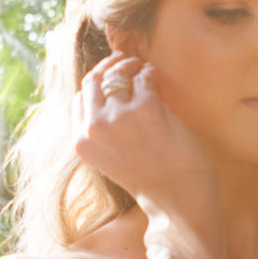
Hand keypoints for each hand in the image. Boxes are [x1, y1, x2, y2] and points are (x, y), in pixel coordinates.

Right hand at [71, 50, 216, 212]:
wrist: (177, 198)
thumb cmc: (149, 179)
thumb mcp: (110, 157)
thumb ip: (102, 130)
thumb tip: (107, 92)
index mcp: (82, 141)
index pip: (80, 99)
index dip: (95, 84)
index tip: (108, 77)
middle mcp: (95, 127)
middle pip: (93, 80)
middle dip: (108, 65)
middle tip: (125, 61)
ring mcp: (119, 116)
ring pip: (118, 73)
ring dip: (131, 65)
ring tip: (142, 68)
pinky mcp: (147, 107)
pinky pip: (145, 76)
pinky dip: (150, 73)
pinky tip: (155, 78)